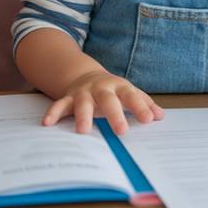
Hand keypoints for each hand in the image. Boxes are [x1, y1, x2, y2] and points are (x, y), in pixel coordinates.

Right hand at [41, 71, 163, 135]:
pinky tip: (47, 123)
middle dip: (114, 114)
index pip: (132, 96)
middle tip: (121, 131)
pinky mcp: (68, 98)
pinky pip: (59, 105)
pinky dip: (53, 113)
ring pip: (82, 103)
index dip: (140, 107)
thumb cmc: (112, 90)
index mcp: (119, 87)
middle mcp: (100, 88)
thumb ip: (144, 103)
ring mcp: (83, 93)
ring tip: (83, 131)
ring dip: (83, 116)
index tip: (148, 120)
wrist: (85, 76)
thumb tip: (161, 116)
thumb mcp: (129, 92)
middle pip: (108, 100)